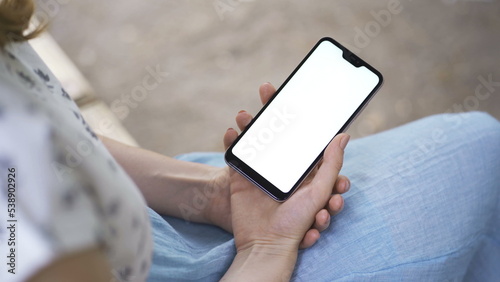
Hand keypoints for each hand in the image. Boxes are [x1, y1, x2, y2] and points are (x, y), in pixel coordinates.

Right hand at [211, 82, 349, 248]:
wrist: (265, 244)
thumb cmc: (297, 221)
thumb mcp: (319, 192)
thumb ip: (331, 165)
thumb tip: (343, 136)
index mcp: (303, 169)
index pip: (302, 136)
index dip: (299, 115)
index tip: (295, 93)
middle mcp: (283, 167)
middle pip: (277, 132)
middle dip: (270, 111)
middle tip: (266, 89)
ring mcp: (261, 171)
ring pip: (256, 139)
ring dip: (249, 123)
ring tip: (244, 112)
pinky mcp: (242, 177)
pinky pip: (236, 155)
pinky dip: (231, 142)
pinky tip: (230, 132)